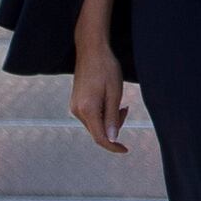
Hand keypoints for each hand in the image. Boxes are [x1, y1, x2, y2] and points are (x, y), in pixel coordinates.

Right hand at [69, 34, 134, 154]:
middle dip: (114, 128)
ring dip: (109, 120)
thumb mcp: (115, 94)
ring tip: (120, 103)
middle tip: (126, 109)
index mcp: (87, 110)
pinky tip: (110, 102)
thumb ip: (113, 118)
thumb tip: (112, 139)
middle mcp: (77, 111)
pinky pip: (90, 116)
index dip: (113, 147)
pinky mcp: (76, 102)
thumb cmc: (106, 69)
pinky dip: (102, 114)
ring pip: (94, 124)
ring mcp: (75, 106)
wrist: (91, 50)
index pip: (100, 138)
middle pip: (97, 132)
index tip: (126, 150)